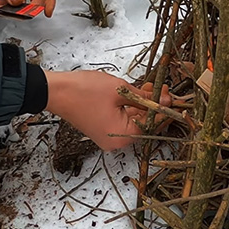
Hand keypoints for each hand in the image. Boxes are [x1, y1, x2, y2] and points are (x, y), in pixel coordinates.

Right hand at [44, 71, 171, 150]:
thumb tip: (165, 100)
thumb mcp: (120, 90)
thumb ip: (145, 97)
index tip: (171, 95)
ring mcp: (108, 137)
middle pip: (144, 124)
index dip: (164, 109)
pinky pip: (122, 120)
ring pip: (133, 121)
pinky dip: (130, 108)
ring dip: (142, 105)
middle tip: (162, 88)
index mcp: (123, 136)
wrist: (57, 91)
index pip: (153, 124)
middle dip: (154, 106)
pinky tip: (136, 93)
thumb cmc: (85, 91)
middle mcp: (116, 142)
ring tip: (149, 87)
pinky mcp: (102, 129)